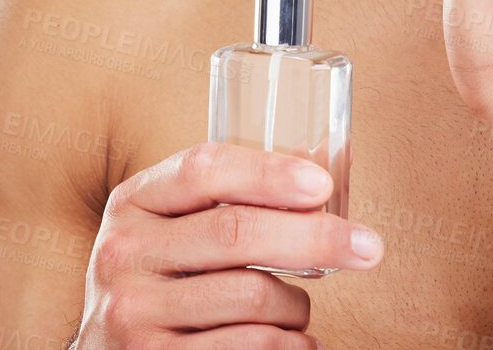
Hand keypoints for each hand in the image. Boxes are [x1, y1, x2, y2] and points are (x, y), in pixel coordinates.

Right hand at [73, 141, 382, 346]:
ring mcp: (132, 313)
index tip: (324, 186)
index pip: (202, 168)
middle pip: (236, 231)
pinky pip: (248, 346)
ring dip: (297, 303)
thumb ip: (229, 197)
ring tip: (300, 308)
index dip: (268, 172)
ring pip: (251, 294)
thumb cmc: (164, 278)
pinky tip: (295, 342)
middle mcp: (123, 254)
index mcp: (133, 202)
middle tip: (368, 247)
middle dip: (316, 238)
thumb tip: (326, 162)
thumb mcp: (172, 227)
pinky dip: (289, 345)